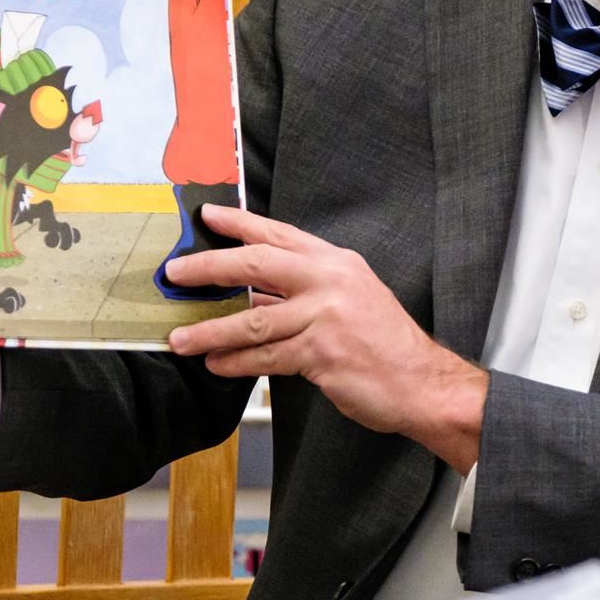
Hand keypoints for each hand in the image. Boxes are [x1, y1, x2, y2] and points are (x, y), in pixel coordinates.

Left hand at [166, 205, 487, 470]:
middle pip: (257, 264)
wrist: (422, 383)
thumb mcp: (353, 299)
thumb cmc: (386, 345)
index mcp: (337, 263)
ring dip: (210, 330)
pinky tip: (217, 365)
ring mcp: (326, 316)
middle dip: (209, 267)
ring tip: (182, 338)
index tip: (207, 216)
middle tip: (177, 273)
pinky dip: (236, 362)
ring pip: (253, 318)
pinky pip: (266, 356)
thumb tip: (252, 290)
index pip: (280, 235)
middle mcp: (331, 282)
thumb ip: (308, 289)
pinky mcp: (321, 353)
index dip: (240, 223)